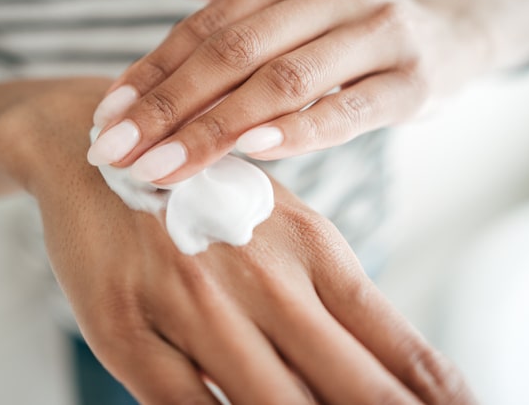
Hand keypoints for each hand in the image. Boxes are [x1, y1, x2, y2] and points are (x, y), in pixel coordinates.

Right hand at [0, 81, 473, 403]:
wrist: (95, 148)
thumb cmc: (199, 189)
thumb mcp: (278, 222)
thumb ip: (330, 294)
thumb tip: (383, 369)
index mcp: (308, 247)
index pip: (395, 344)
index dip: (434, 394)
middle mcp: (260, 279)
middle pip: (350, 386)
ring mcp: (191, 306)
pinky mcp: (125, 332)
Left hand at [87, 0, 528, 184]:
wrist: (450, 40)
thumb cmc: (347, 30)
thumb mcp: (286, 2)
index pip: (209, 23)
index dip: (153, 72)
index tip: (108, 117)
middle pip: (236, 52)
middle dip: (169, 109)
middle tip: (119, 153)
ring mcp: (381, 28)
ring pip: (282, 82)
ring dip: (214, 131)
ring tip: (162, 168)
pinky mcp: (413, 80)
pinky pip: (344, 110)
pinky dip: (294, 132)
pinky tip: (247, 151)